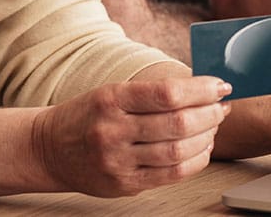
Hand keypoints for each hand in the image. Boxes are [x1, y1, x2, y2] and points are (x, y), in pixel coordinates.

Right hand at [31, 76, 230, 196]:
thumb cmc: (88, 115)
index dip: (201, 89)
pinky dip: (195, 161)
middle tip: (222, 106)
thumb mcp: (112, 92)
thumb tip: (202, 88)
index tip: (220, 85)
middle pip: (177, 123)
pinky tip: (202, 148)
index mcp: (111, 99)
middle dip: (210, 113)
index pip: (168, 93)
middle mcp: (113, 131)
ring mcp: (118, 162)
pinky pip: (171, 175)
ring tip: (214, 126)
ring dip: (206, 137)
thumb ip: (152, 92)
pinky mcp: (124, 185)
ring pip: (178, 152)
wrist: (48, 149)